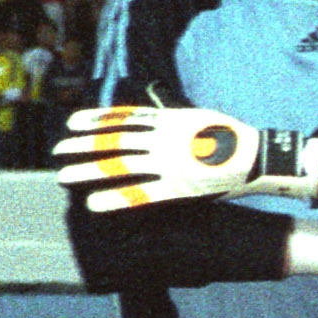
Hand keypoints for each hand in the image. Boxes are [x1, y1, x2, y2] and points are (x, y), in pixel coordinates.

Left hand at [57, 104, 317, 209]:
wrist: (258, 156)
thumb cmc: (231, 137)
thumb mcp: (198, 118)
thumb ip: (171, 118)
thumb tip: (152, 113)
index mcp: (168, 120)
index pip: (123, 118)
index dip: (95, 120)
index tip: (72, 123)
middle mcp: (164, 139)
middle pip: (114, 142)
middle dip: (84, 146)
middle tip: (59, 151)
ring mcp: (170, 163)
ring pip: (121, 166)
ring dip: (90, 171)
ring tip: (65, 176)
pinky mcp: (180, 188)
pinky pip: (142, 194)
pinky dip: (117, 199)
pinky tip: (96, 204)